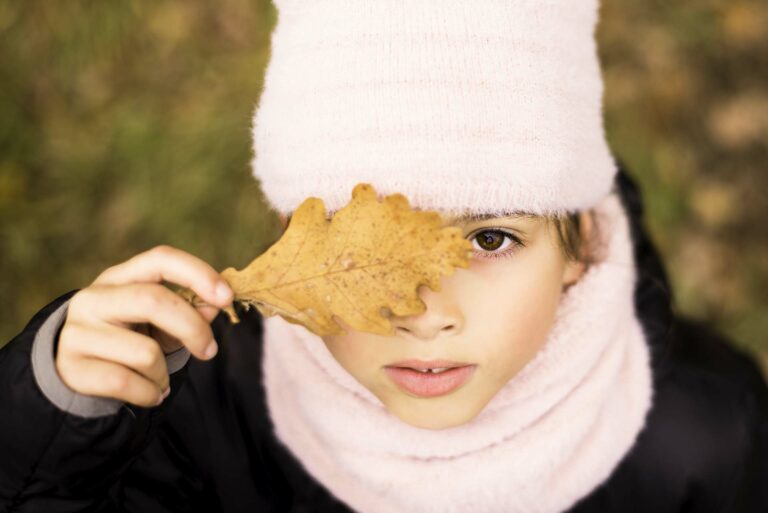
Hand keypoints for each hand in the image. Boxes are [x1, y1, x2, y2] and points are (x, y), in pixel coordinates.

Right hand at [55, 245, 233, 407]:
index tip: (227, 297)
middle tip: (210, 350)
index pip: (161, 260)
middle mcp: (94, 298)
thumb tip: (214, 306)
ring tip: (161, 379)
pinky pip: (126, 383)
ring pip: (145, 352)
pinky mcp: (72, 367)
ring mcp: (78, 332)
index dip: (198, 274)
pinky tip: (150, 394)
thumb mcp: (160, 323)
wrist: (77, 373)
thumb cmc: (129, 340)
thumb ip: (189, 312)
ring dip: (165, 373)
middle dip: (193, 329)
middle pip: (154, 301)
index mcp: (120, 277)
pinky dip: (149, 394)